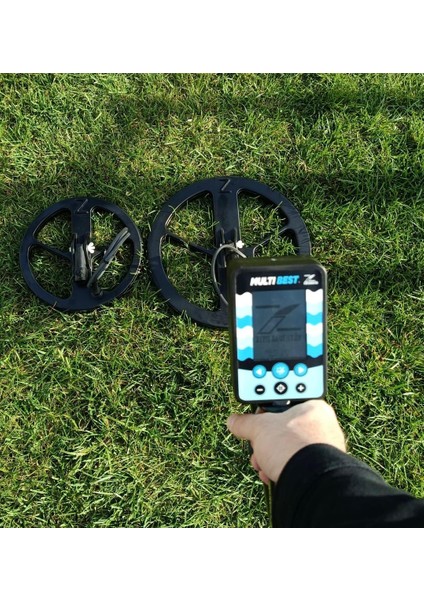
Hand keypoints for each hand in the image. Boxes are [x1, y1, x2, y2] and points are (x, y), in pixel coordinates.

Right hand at [227, 400, 345, 484]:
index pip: (285, 402)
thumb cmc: (292, 447)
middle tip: (256, 443)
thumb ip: (245, 422)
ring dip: (270, 456)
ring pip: (289, 449)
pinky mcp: (321, 470)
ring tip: (262, 463)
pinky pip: (297, 465)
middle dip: (265, 439)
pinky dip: (282, 468)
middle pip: (285, 428)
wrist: (309, 482)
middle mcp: (324, 426)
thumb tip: (234, 421)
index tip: (256, 418)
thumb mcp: (259, 428)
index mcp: (313, 407)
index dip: (266, 411)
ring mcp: (325, 450)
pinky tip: (272, 473)